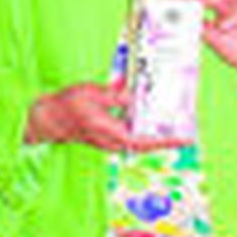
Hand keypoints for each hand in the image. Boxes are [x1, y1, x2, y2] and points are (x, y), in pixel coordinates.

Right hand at [26, 81, 184, 152]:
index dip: (168, 140)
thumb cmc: (67, 106)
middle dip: (168, 137)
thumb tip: (136, 98)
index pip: (146, 140)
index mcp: (112, 132)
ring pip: (141, 140)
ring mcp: (111, 142)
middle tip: (188, 131)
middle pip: (148, 143)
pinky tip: (149, 118)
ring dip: (156, 134)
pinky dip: (143, 130)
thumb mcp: (93, 94)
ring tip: (173, 125)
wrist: (48, 119)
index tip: (187, 139)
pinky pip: (132, 136)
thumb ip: (117, 96)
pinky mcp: (109, 139)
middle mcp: (114, 142)